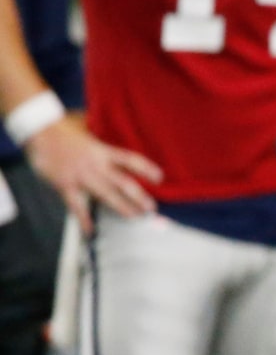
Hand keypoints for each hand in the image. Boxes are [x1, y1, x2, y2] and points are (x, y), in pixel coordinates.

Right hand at [28, 117, 161, 232]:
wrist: (38, 130)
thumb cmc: (62, 128)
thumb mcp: (87, 127)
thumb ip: (101, 134)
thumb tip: (114, 123)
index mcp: (102, 150)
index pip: (130, 160)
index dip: (146, 169)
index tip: (160, 177)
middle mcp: (95, 164)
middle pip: (123, 183)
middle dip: (139, 197)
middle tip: (151, 208)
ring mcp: (81, 176)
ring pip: (106, 195)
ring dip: (122, 208)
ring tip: (135, 217)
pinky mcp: (65, 185)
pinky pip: (76, 206)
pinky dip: (83, 220)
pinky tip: (90, 231)